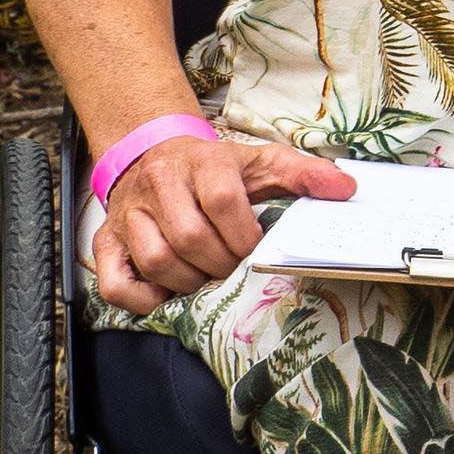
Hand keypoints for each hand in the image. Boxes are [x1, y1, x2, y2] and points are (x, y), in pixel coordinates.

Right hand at [91, 131, 354, 313]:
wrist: (154, 154)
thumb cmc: (214, 169)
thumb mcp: (261, 163)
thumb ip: (303, 174)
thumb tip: (347, 188)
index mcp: (202, 162)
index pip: (222, 201)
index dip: (244, 235)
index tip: (256, 250)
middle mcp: (159, 185)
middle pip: (190, 237)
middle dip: (221, 264)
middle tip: (234, 271)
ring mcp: (129, 214)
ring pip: (156, 260)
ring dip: (189, 282)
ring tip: (208, 280)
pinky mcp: (106, 241)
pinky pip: (116, 282)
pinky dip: (143, 299)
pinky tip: (169, 296)